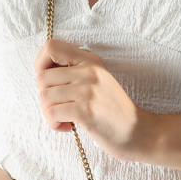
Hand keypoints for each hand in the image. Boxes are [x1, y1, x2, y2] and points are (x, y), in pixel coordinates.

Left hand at [34, 38, 159, 162]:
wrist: (139, 132)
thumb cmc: (115, 112)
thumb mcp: (100, 82)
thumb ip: (76, 73)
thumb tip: (43, 77)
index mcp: (91, 61)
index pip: (51, 47)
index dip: (41, 64)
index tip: (49, 83)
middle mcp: (89, 71)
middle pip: (42, 77)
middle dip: (45, 97)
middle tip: (59, 108)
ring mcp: (88, 90)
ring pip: (45, 97)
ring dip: (49, 113)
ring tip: (64, 120)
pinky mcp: (85, 111)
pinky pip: (52, 113)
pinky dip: (55, 124)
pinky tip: (67, 127)